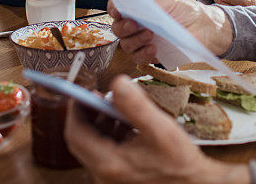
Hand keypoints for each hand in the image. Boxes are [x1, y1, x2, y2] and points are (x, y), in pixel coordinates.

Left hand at [64, 75, 249, 183]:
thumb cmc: (180, 163)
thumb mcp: (159, 129)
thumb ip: (136, 105)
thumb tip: (117, 82)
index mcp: (109, 163)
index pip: (76, 134)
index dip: (75, 110)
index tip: (81, 91)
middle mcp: (104, 174)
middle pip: (81, 140)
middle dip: (88, 114)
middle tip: (97, 94)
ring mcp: (112, 177)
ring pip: (94, 145)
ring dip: (100, 123)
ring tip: (116, 106)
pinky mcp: (120, 176)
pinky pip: (106, 152)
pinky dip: (112, 134)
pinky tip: (129, 124)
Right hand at [108, 0, 233, 63]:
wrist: (206, 29)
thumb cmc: (188, 12)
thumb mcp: (169, 2)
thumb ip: (151, 4)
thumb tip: (135, 7)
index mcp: (139, 10)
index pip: (118, 9)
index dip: (113, 9)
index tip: (117, 10)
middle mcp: (138, 26)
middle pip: (118, 29)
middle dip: (123, 27)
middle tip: (134, 24)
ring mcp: (143, 42)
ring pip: (126, 45)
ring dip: (135, 41)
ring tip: (150, 35)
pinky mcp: (152, 56)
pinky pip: (138, 59)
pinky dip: (143, 54)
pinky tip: (153, 49)